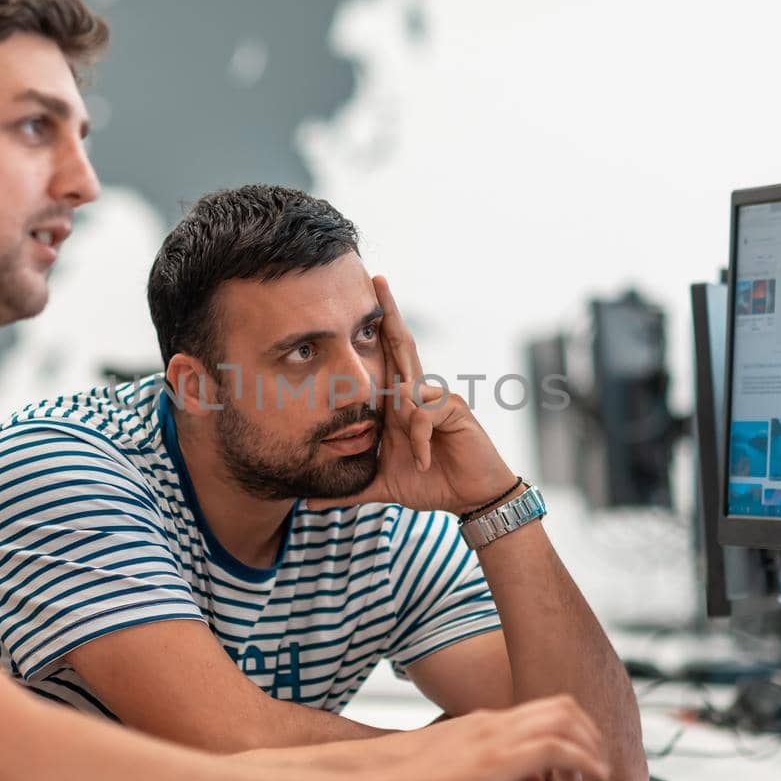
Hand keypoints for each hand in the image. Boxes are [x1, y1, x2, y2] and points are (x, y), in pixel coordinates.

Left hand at [310, 276, 515, 515]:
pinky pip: (423, 415)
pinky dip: (420, 441)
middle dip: (389, 313)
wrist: (470, 499)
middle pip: (402, 346)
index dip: (377, 331)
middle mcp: (418, 394)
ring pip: (405, 392)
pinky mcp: (455, 409)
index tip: (362, 301)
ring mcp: (438, 398)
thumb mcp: (381, 486)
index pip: (385, 360)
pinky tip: (425, 461)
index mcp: (400, 405)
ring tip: (414, 457)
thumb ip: (349, 489)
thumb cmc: (431, 485)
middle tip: (377, 279)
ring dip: (403, 427)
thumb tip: (311, 501)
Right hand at [377, 695, 611, 780]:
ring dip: (589, 742)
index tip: (580, 760)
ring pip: (563, 717)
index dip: (569, 732)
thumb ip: (496, 775)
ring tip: (598, 770)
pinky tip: (588, 777)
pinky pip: (556, 746)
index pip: (540, 713)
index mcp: (480, 726)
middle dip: (588, 730)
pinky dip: (582, 758)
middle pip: (560, 705)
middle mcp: (490, 724)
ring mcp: (493, 737)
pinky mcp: (495, 758)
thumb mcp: (461, 778)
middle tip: (597, 761)